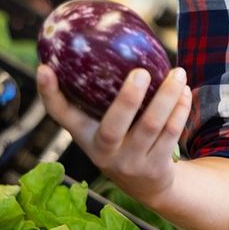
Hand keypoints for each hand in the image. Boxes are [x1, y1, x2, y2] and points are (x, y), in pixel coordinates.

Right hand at [36, 63, 191, 203]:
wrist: (147, 186)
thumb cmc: (121, 141)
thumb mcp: (102, 125)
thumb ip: (99, 96)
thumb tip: (103, 42)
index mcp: (85, 135)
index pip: (60, 115)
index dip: (49, 93)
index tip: (43, 68)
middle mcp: (103, 152)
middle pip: (113, 127)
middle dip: (127, 99)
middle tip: (140, 72)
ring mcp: (130, 162)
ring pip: (150, 127)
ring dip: (166, 98)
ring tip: (178, 73)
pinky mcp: (155, 168)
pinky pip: (170, 134)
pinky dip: (180, 110)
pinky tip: (184, 91)